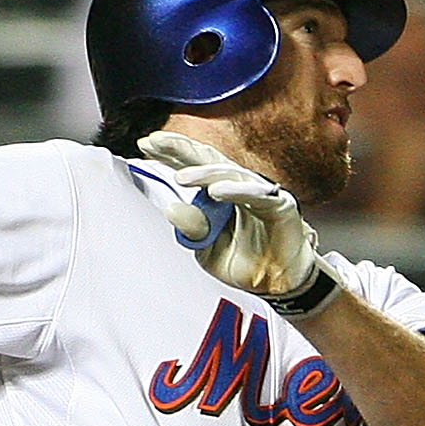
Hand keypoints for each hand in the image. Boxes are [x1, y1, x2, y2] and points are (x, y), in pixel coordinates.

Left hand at [136, 132, 323, 301]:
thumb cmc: (245, 261)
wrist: (277, 283)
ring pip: (230, 175)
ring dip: (204, 174)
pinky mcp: (280, 206)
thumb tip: (171, 209)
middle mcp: (238, 187)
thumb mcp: (208, 248)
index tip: (144, 145)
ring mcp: (259, 194)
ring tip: (182, 177)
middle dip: (181, 149)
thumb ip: (192, 228)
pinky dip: (237, 191)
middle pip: (208, 161)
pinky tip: (217, 191)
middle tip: (155, 142)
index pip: (192, 167)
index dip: (170, 154)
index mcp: (218, 194)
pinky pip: (258, 195)